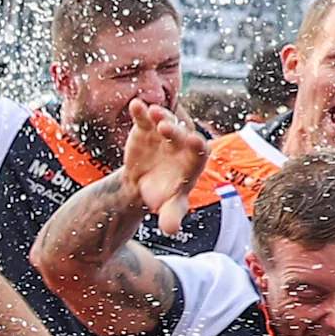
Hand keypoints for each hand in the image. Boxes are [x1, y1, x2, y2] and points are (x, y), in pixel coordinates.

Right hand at [119, 99, 211, 222]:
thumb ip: (171, 216)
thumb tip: (171, 231)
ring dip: (160, 115)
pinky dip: (140, 111)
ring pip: (165, 120)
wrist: (142, 185)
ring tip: (151, 112)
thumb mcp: (168, 207)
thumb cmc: (162, 195)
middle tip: (165, 127)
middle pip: (181, 133)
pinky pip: (144, 118)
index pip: (200, 150)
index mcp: (192, 161)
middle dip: (174, 130)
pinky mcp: (145, 129)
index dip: (197, 145)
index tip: (193, 141)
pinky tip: (135, 105)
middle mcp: (180, 144)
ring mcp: (163, 134)